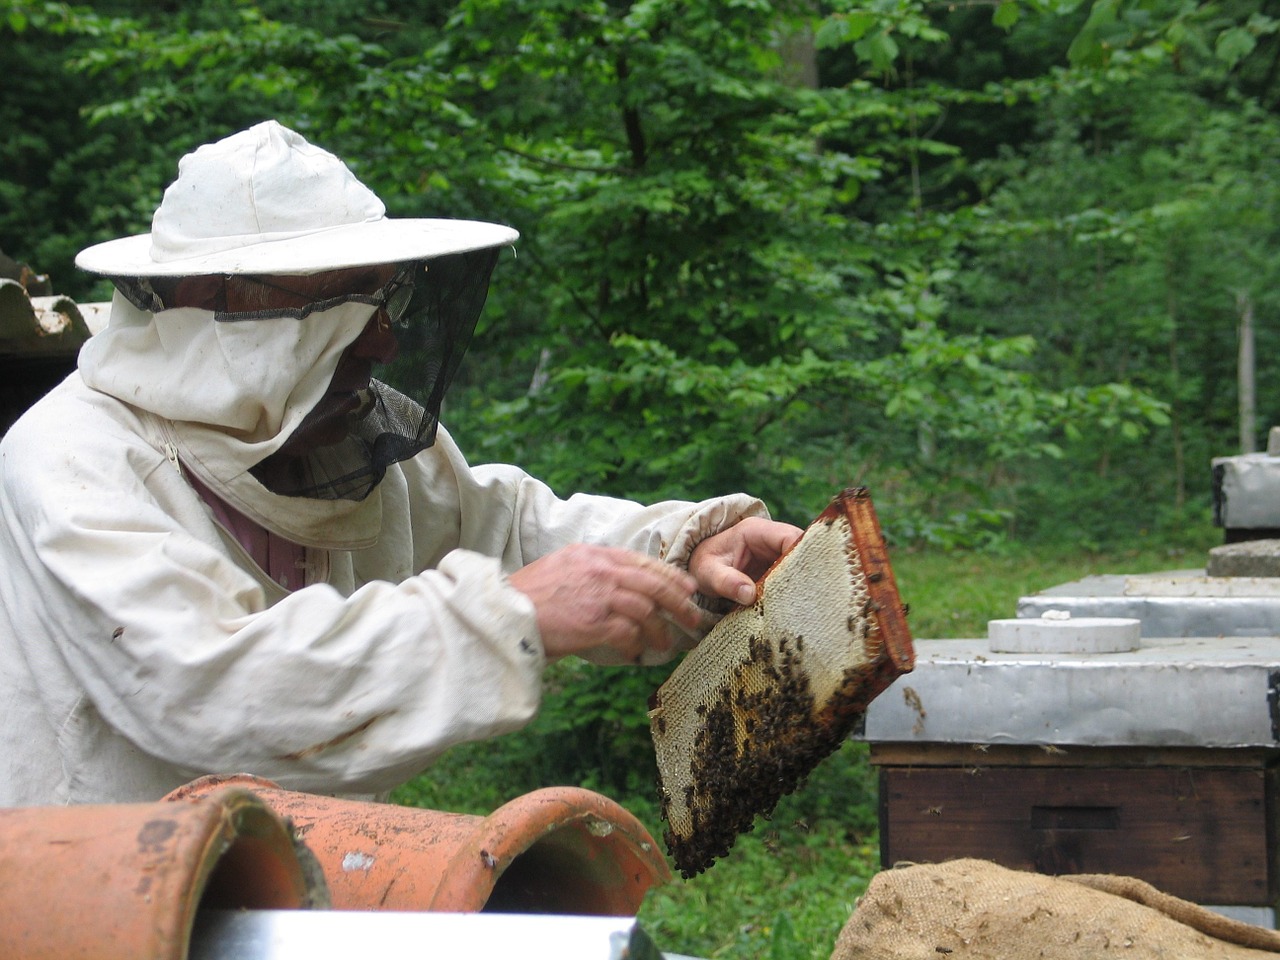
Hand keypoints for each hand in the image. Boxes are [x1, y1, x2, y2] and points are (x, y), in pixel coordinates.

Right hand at [509, 543, 704, 662]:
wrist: (503, 612)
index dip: (670, 576)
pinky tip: (635, 653)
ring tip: (665, 643)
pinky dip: (636, 645)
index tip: (687, 588)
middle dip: (680, 603)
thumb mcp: (561, 567)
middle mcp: (601, 570)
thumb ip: (591, 571)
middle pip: (655, 585)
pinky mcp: (594, 623)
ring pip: (647, 610)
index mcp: (593, 554)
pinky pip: (629, 634)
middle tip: (692, 618)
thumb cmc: (528, 596)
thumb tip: (619, 586)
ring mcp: (599, 596)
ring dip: (660, 630)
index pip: (643, 562)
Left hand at [688, 517, 804, 605]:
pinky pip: (793, 577)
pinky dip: (795, 590)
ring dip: (802, 582)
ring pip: (801, 565)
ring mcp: (776, 554)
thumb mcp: (708, 573)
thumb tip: (749, 595)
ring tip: (803, 603)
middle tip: (807, 597)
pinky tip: (797, 606)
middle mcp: (771, 539)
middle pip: (801, 550)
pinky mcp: (777, 569)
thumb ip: (726, 581)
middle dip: (806, 572)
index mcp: (756, 531)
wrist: (698, 567)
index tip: (801, 580)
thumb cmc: (703, 565)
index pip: (789, 536)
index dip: (800, 555)